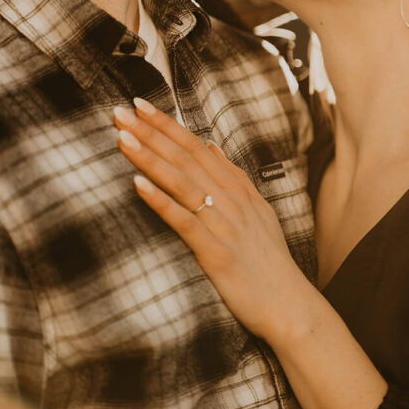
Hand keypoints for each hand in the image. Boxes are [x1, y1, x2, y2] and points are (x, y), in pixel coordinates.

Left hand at [113, 99, 311, 341]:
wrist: (287, 303)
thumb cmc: (268, 260)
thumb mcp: (257, 209)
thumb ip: (233, 176)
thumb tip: (211, 145)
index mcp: (237, 188)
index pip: (196, 146)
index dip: (167, 125)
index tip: (140, 106)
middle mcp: (231, 199)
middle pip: (185, 157)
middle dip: (151, 132)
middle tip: (120, 112)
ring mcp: (223, 223)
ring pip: (181, 181)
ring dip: (150, 157)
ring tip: (122, 138)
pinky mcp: (215, 251)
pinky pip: (183, 220)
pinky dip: (160, 200)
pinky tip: (137, 185)